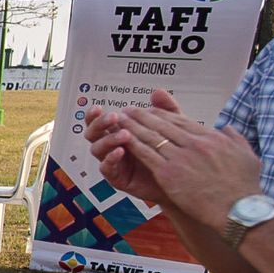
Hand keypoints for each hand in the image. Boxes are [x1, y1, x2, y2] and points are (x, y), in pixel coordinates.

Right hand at [86, 90, 185, 205]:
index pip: (100, 122)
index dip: (95, 115)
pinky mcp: (116, 178)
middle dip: (99, 124)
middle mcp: (111, 146)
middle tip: (114, 118)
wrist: (180, 181)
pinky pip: (106, 168)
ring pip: (97, 149)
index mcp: (118, 132)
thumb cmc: (170, 154)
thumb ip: (164, 110)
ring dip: (108, 139)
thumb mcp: (170, 128)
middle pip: (93, 134)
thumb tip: (157, 91)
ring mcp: (112, 162)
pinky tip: (121, 151)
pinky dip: (111, 159)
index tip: (98, 107)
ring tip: (124, 134)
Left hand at [115, 105, 262, 231]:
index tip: (151, 110)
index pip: (182, 121)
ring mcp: (180, 158)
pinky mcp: (168, 174)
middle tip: (129, 109)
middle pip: (163, 125)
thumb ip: (235, 138)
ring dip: (133, 126)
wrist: (236, 208)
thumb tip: (227, 128)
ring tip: (120, 118)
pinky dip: (132, 144)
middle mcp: (194, 144)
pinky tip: (121, 139)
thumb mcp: (246, 154)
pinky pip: (146, 154)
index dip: (163, 115)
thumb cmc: (244, 186)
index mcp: (211, 137)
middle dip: (143, 115)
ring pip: (151, 137)